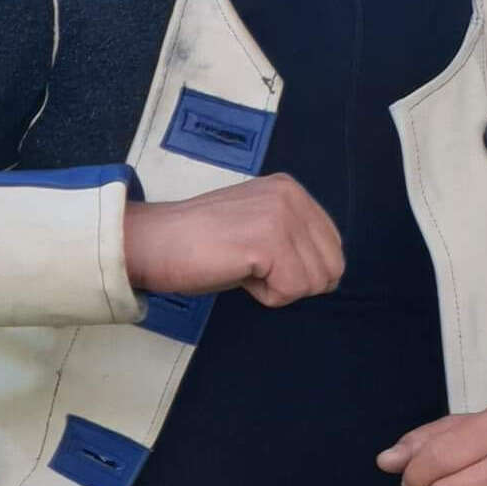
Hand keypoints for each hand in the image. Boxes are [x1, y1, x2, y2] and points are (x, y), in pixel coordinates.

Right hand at [121, 174, 342, 306]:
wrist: (153, 242)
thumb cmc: (198, 244)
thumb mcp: (257, 226)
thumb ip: (293, 237)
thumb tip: (327, 273)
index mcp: (290, 189)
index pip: (333, 247)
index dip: (300, 270)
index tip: (258, 260)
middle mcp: (291, 196)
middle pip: (331, 268)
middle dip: (293, 282)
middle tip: (250, 266)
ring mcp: (281, 216)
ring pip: (314, 283)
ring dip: (278, 289)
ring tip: (241, 268)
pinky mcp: (269, 241)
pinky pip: (291, 291)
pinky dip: (265, 296)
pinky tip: (237, 274)